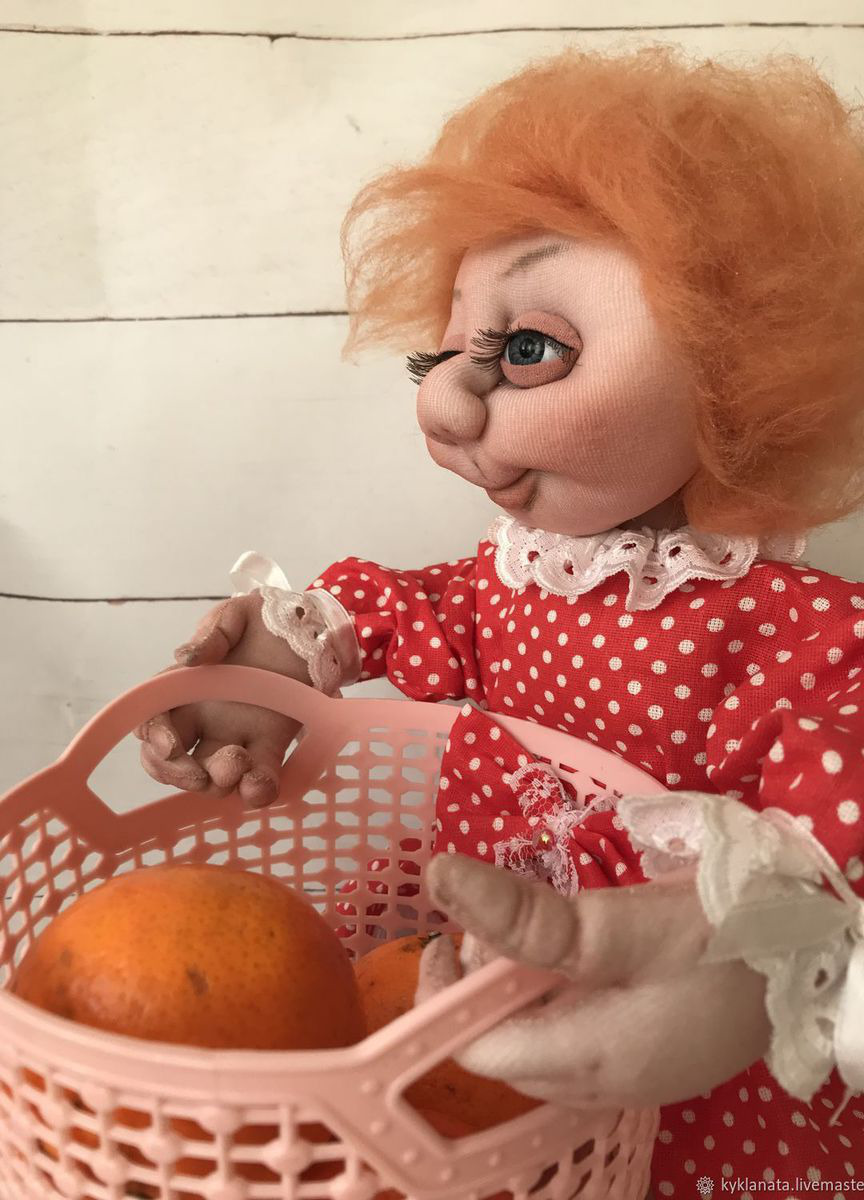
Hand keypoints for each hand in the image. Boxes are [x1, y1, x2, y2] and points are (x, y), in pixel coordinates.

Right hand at [135, 592, 309, 806]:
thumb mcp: (233, 617)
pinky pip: (258, 781)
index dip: (153, 740)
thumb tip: (185, 658)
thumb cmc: (263, 621)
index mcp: (186, 691)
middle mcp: (205, 721)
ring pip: (213, 779)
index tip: (168, 745)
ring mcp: (238, 737)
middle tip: (200, 773)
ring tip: (239, 764)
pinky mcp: (272, 747)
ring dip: (218, 783)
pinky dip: (255, 792)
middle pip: (173, 764)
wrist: (310, 628)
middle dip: (179, 774)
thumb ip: (211, 636)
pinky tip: (259, 785)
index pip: (153, 723)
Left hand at [417, 854, 770, 1108]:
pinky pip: (579, 1035)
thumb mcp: (619, 923)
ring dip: (519, 990)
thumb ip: (525, 915)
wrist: (820, 945)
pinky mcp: (652, 1052)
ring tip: (533, 934)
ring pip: (541, 1042)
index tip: (441, 937)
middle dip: (482, 988)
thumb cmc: (721, 935)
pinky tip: (573, 957)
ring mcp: (633, 1074)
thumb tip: (439, 879)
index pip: (476, 1051)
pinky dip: (557, 996)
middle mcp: (603, 1085)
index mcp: (589, 1064)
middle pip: (505, 1051)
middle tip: (495, 923)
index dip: (444, 998)